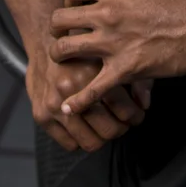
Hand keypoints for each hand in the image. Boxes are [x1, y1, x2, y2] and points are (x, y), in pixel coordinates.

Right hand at [26, 43, 151, 153]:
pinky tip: (85, 126)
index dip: (135, 117)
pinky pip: (70, 144)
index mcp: (93, 70)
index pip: (125, 111)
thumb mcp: (110, 52)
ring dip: (102, 137)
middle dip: (121, 129)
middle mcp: (72, 87)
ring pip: (90, 142)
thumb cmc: (81, 47)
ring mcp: (55, 103)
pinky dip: (80, 139)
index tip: (135, 115)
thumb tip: (144, 104)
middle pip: (109, 130)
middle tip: (123, 123)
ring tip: (105, 126)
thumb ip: (132, 77)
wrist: (43, 42)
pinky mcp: (41, 114)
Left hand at [49, 0, 185, 116]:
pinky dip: (78, 100)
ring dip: (60, 56)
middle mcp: (106, 13)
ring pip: (65, 50)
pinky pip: (93, 89)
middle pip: (59, 19)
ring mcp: (113, 42)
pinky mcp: (125, 69)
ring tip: (63, 61)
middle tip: (62, 33)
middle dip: (57, 27)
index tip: (74, 8)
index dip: (69, 0)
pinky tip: (67, 107)